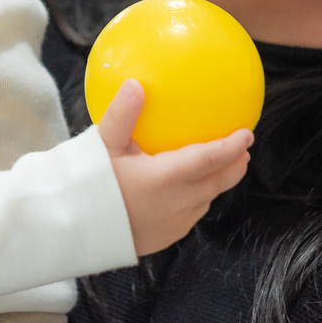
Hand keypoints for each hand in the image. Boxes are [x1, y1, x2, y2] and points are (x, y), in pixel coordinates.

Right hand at [98, 79, 253, 255]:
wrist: (74, 229)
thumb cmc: (88, 184)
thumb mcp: (103, 145)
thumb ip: (122, 114)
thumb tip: (135, 84)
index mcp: (167, 178)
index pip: (210, 160)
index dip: (231, 146)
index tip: (247, 133)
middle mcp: (178, 203)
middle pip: (217, 183)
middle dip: (234, 166)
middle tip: (243, 151)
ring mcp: (174, 224)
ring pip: (204, 201)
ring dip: (215, 183)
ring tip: (219, 168)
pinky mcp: (164, 238)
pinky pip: (189, 216)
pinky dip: (197, 200)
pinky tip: (187, 191)